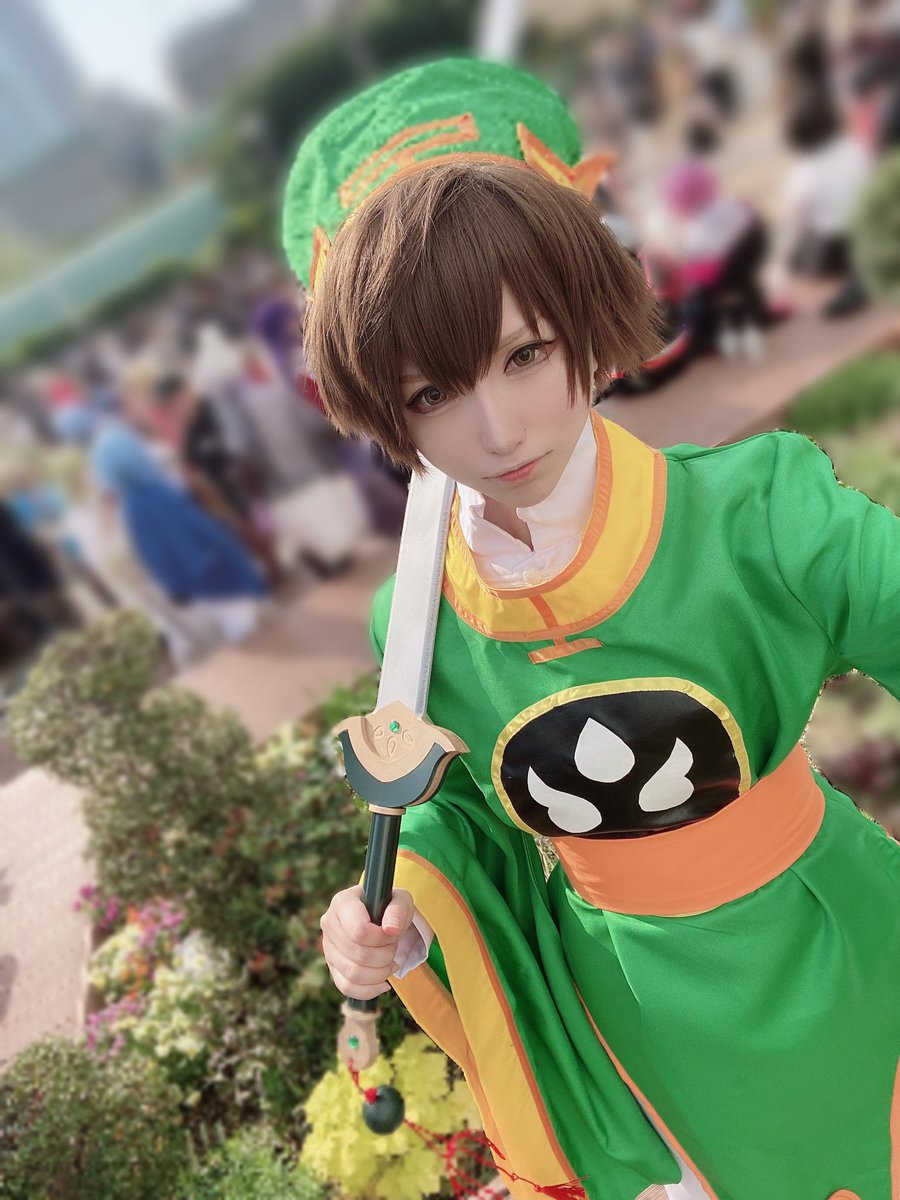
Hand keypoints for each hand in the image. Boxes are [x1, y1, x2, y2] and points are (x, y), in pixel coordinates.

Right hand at [320, 884, 415, 1000]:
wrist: (380, 915)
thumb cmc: (389, 905)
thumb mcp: (400, 901)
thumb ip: (398, 911)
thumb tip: (391, 930)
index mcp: (342, 902)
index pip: (358, 931)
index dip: (381, 939)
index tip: (392, 933)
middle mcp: (329, 923)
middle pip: (358, 955)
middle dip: (385, 955)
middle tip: (393, 947)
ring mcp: (327, 947)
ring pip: (353, 974)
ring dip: (380, 973)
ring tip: (390, 962)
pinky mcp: (331, 966)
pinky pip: (347, 988)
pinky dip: (369, 990)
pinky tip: (383, 983)